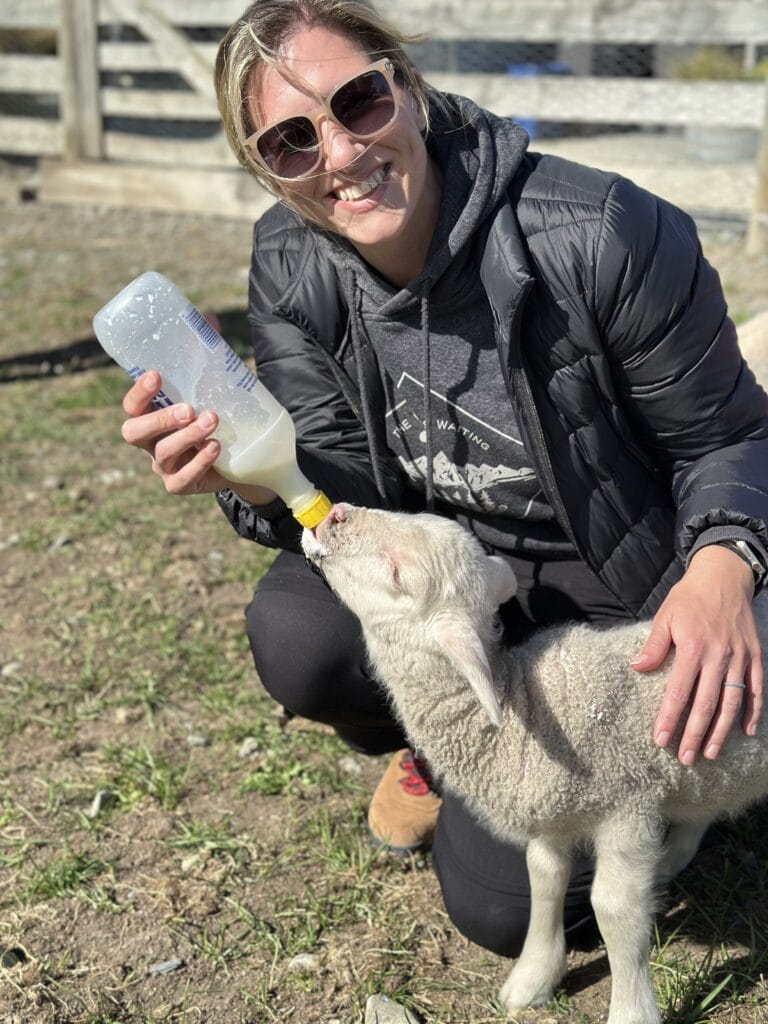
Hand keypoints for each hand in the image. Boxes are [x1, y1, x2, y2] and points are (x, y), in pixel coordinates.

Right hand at [121, 370, 274, 503]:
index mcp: (149, 416)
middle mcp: (149, 441)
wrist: (239, 458)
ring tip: (212, 420)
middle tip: (188, 409)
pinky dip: (198, 462)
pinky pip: (181, 478)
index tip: (157, 374)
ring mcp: (163, 465)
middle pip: (134, 433)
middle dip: (159, 419)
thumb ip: (206, 356)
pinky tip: (215, 447)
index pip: (132, 405)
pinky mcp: (180, 484)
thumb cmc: (215, 415)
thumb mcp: (211, 387)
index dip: (139, 392)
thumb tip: (210, 320)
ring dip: (188, 436)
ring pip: (163, 453)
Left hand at [631, 544, 762, 763]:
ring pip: (732, 702)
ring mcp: (740, 657)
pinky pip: (756, 688)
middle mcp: (718, 656)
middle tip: (686, 758)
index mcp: (693, 648)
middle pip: (706, 704)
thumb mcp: (665, 616)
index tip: (661, 741)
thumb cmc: (688, 598)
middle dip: (695, 734)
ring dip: (722, 731)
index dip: (670, 718)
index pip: (679, 692)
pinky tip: (746, 731)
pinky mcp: (755, 655)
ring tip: (711, 753)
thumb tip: (637, 668)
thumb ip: (654, 646)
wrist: (723, 576)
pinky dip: (753, 711)